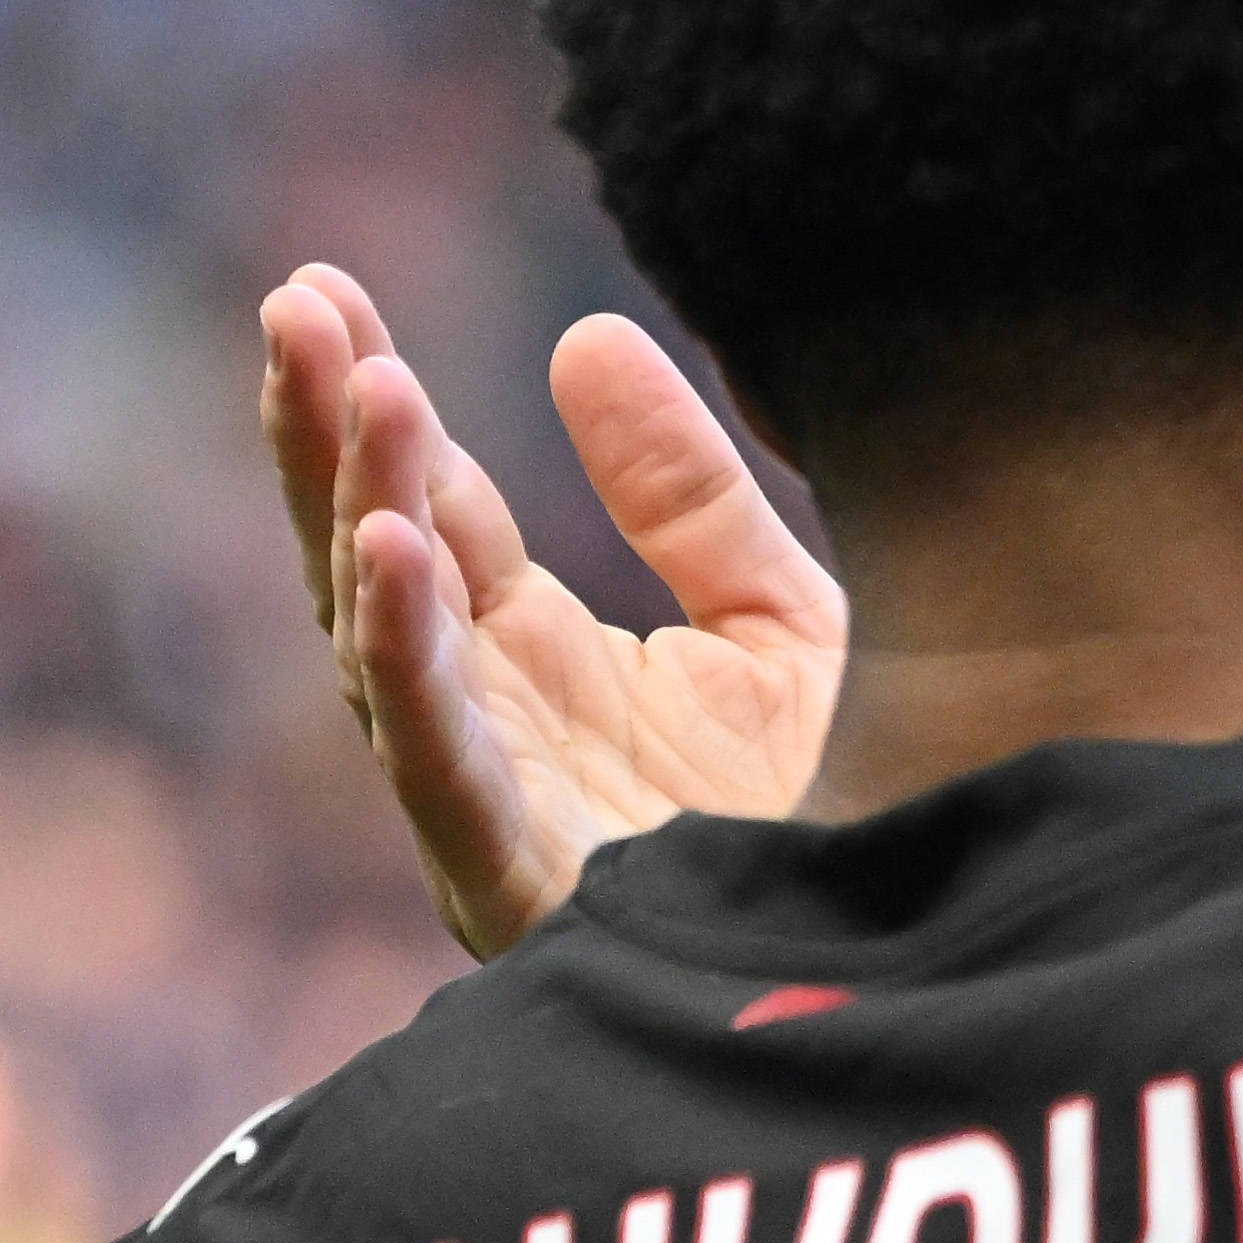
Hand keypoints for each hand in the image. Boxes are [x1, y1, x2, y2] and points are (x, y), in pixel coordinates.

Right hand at [258, 271, 849, 956]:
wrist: (944, 953)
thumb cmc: (865, 809)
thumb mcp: (779, 618)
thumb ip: (684, 496)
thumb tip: (582, 340)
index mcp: (544, 665)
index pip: (431, 511)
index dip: (377, 403)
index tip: (324, 289)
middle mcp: (500, 733)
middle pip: (375, 568)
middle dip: (327, 440)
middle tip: (298, 310)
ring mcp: (502, 812)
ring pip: (385, 653)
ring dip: (360, 516)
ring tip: (362, 394)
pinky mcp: (526, 888)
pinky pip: (440, 768)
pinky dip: (404, 662)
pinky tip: (390, 554)